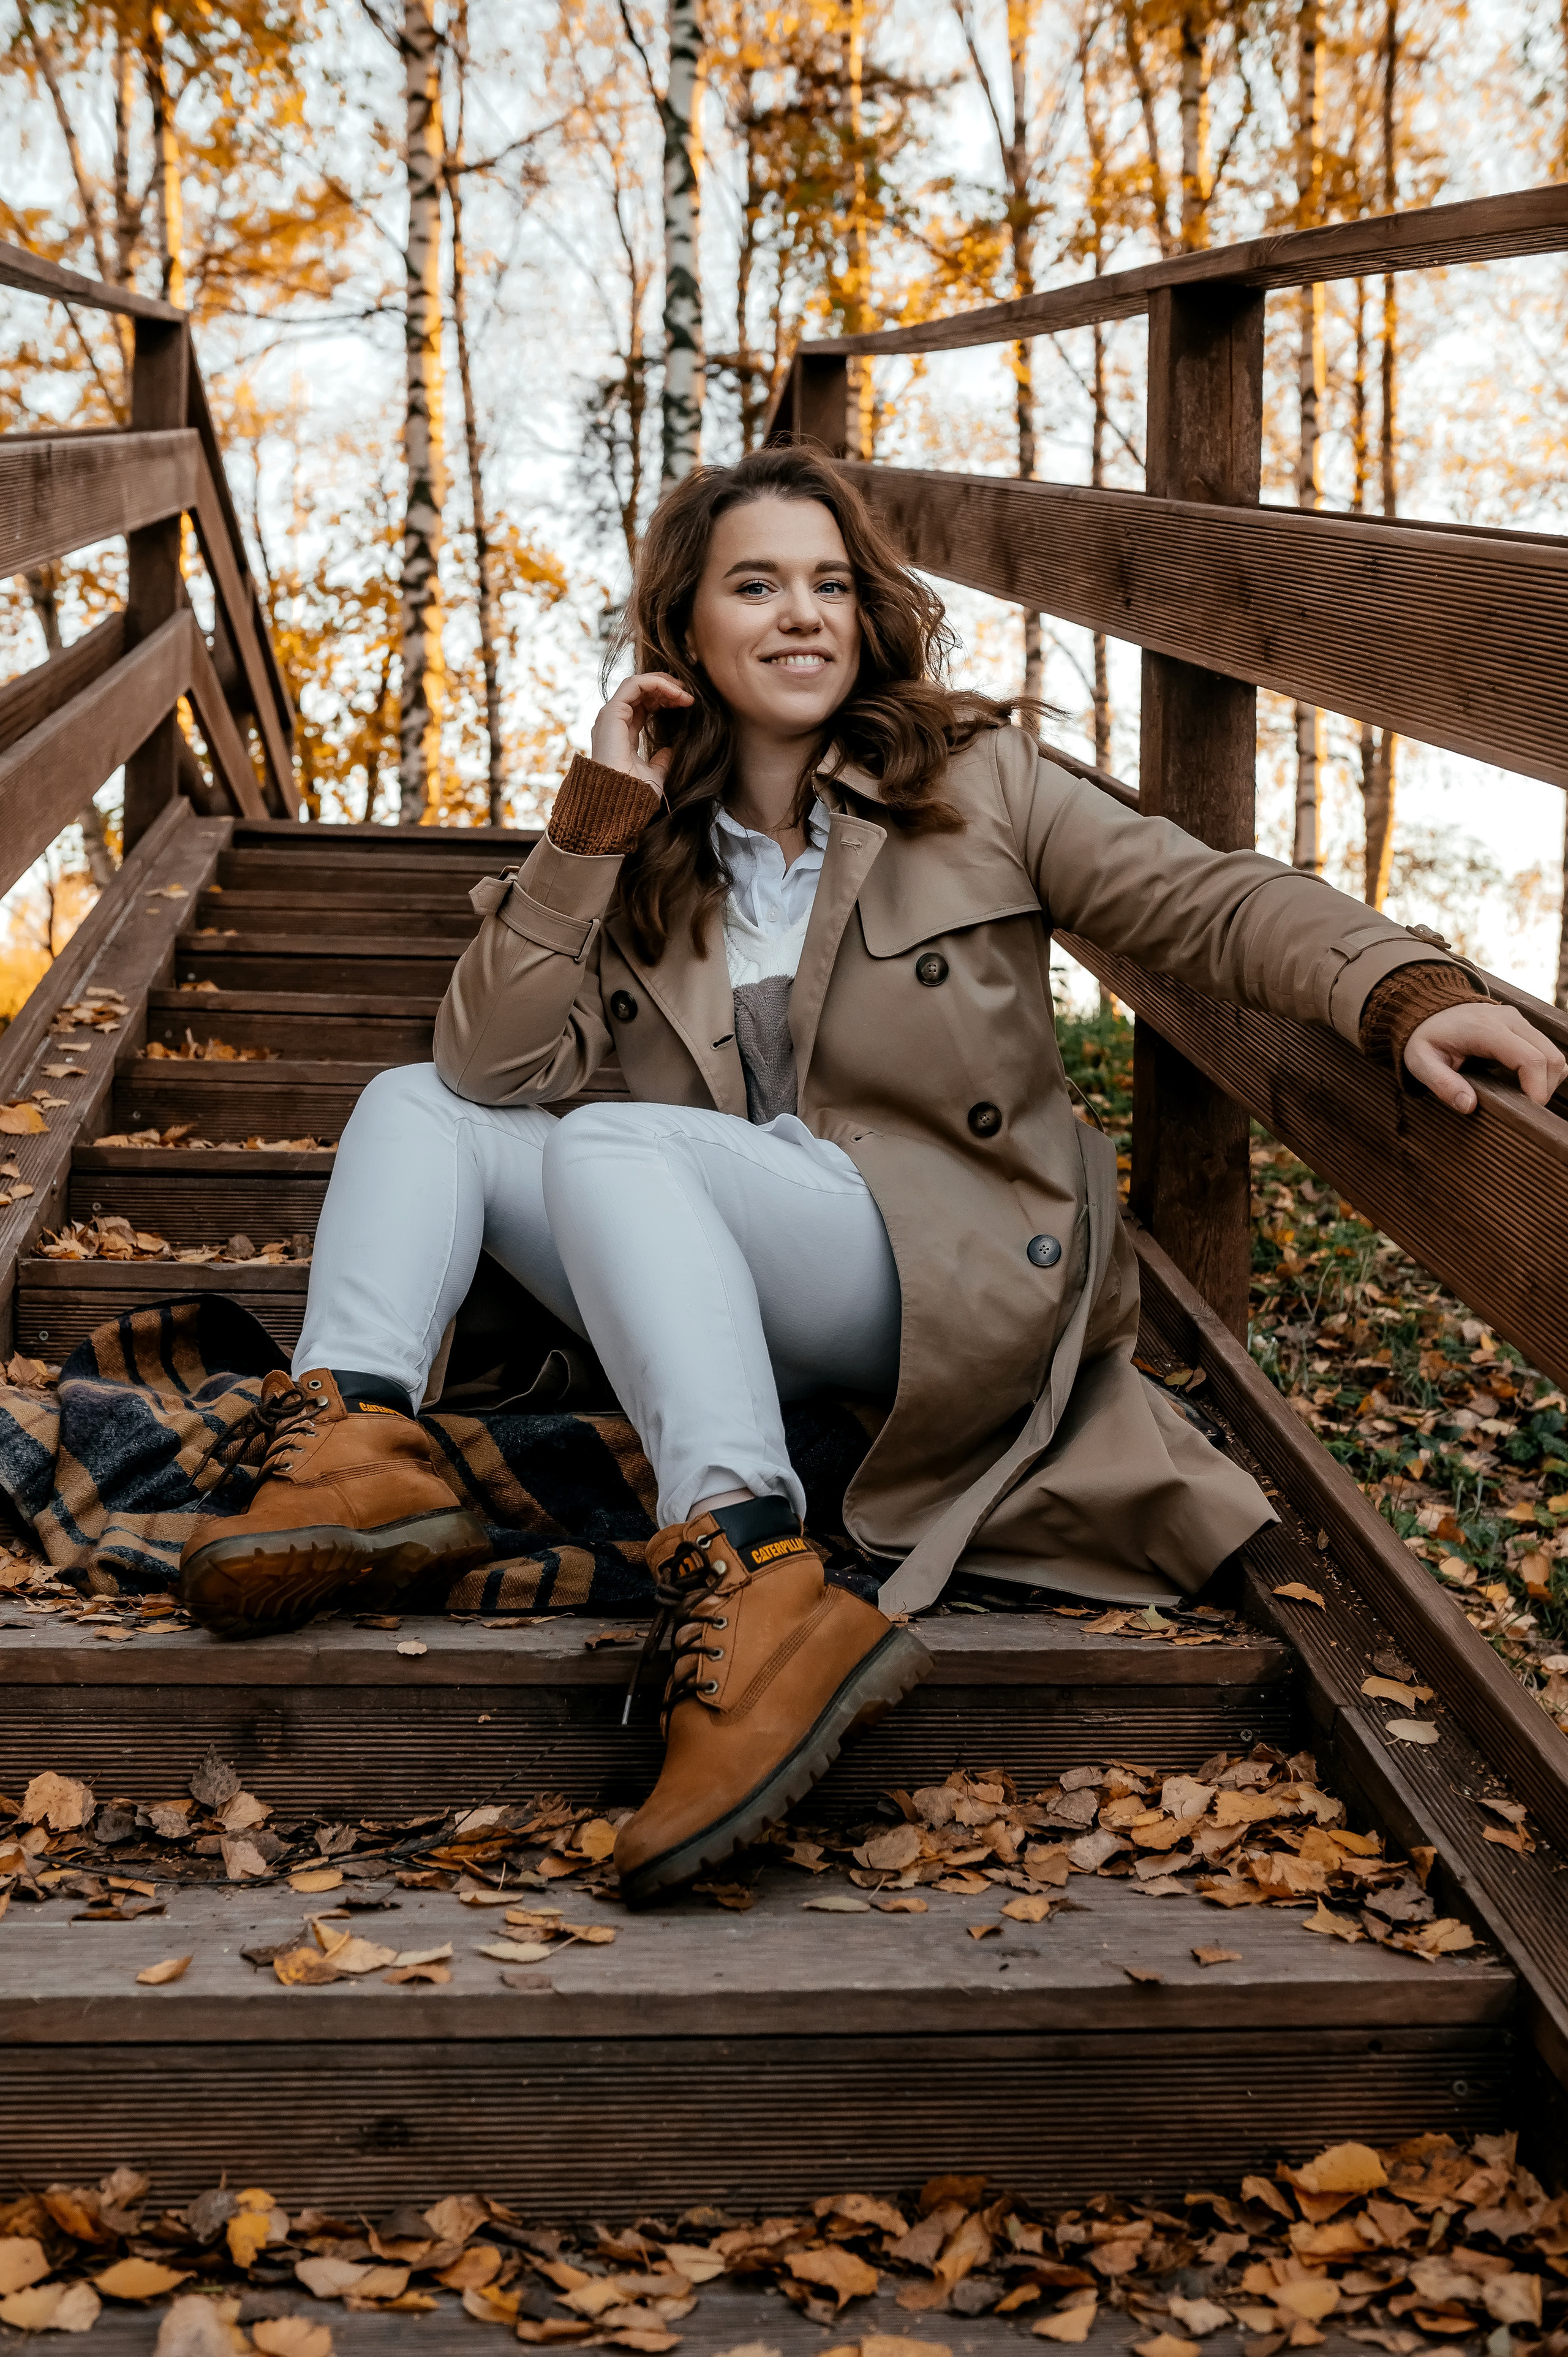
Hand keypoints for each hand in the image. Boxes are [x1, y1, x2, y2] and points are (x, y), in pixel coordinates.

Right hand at [589, 671, 692, 792]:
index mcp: (622, 734)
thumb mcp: (655, 775)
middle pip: (640, 691)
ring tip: (685, 693)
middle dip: (666, 688)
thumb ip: (661, 761)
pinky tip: (676, 693)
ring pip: (637, 683)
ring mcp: (610, 717)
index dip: (665, 700)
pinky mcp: (612, 714)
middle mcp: (613, 723)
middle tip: (689, 695)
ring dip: (664, 683)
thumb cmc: (635, 795)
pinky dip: (656, 683)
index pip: (643, 705)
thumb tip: (671, 752)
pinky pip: (634, 685)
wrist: (621, 804)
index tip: (687, 704)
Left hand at [1403, 1001, 1566, 1113]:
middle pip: (1550, 1057)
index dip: (1537, 1088)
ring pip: (1554, 1053)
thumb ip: (1442, 1084)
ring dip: (1548, 1080)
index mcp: (1486, 1029)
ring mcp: (1518, 1020)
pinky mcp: (1522, 1025)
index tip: (1528, 1111)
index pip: (1529, 1059)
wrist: (1427, 1009)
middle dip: (1545, 1088)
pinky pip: (1547, 1050)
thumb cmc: (1424, 1037)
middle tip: (1525, 1109)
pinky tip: (1525, 1084)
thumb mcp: (1420, 1062)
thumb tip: (1468, 1105)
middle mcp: (1509, 1020)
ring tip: (1524, 1098)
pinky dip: (1544, 1070)